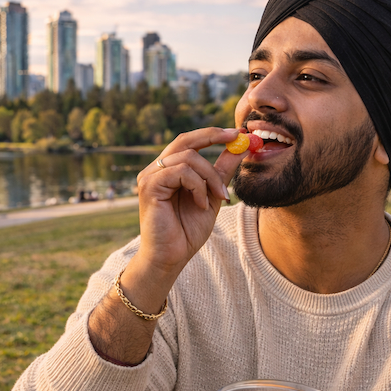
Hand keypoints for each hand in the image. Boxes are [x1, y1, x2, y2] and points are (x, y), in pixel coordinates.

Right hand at [135, 127, 245, 275]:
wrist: (171, 257)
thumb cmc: (187, 230)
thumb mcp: (212, 196)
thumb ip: (221, 172)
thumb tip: (240, 147)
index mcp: (169, 169)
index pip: (188, 141)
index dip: (212, 134)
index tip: (237, 132)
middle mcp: (156, 169)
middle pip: (185, 140)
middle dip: (213, 136)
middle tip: (236, 138)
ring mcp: (150, 176)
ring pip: (188, 157)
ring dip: (210, 176)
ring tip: (219, 197)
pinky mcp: (149, 186)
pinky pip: (181, 172)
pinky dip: (197, 186)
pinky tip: (201, 204)